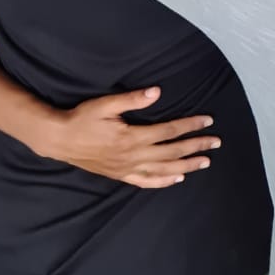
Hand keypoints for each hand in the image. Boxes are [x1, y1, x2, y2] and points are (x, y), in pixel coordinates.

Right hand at [37, 86, 219, 189]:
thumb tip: (157, 92)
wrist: (59, 140)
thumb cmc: (82, 119)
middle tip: (216, 142)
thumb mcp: (105, 104)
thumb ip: (132, 99)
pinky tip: (177, 179)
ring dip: (186, 166)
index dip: (190, 126)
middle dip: (196, 146)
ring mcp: (127, 168)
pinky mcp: (120, 175)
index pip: (169, 131)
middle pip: (172, 152)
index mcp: (132, 137)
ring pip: (163, 170)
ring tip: (205, 162)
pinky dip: (164, 181)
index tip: (208, 120)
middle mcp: (133, 156)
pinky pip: (146, 182)